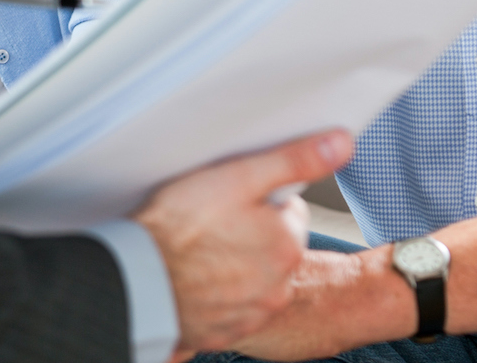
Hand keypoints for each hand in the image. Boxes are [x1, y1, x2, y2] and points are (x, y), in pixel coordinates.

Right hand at [134, 129, 354, 357]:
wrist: (135, 278)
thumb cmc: (178, 227)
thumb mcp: (238, 177)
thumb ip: (294, 160)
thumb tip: (341, 144)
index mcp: (287, 245)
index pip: (290, 210)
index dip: (258, 200)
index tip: (231, 200)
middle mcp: (278, 287)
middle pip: (274, 246)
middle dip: (250, 233)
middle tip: (212, 224)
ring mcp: (251, 314)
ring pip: (255, 278)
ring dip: (235, 265)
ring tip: (200, 251)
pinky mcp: (225, 332)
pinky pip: (231, 307)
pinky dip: (218, 294)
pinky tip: (194, 279)